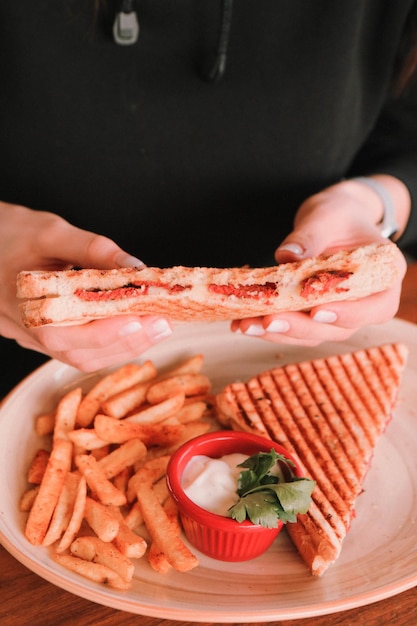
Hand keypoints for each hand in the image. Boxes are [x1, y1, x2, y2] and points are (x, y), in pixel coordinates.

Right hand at [0, 202, 171, 370]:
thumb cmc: (5, 232)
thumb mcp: (50, 231)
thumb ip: (94, 249)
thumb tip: (136, 268)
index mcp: (22, 306)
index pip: (68, 335)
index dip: (109, 332)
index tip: (144, 318)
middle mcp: (26, 331)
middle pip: (80, 354)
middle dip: (126, 343)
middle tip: (163, 325)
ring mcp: (31, 337)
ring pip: (80, 357)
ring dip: (121, 347)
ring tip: (155, 328)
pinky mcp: (39, 335)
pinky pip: (76, 349)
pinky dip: (107, 343)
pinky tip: (130, 329)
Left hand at [231, 177, 408, 344]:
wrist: (331, 222)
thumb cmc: (337, 215)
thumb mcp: (327, 215)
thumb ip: (310, 235)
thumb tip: (287, 255)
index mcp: (383, 276)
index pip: (378, 306)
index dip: (350, 314)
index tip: (318, 311)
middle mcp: (366, 302)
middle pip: (340, 327)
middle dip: (301, 328)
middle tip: (268, 321)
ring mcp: (339, 313)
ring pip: (313, 334)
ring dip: (278, 333)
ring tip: (246, 325)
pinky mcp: (314, 316)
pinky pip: (295, 328)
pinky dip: (268, 327)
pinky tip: (242, 323)